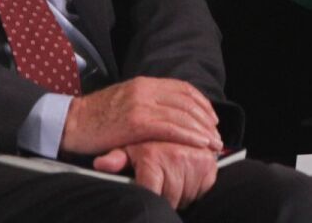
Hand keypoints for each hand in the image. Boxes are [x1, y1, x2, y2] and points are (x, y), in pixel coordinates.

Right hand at [61, 76, 221, 155]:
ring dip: (202, 130)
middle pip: (187, 101)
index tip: (212, 117)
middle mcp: (145, 89)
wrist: (70, 122)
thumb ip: (147, 102)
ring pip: (182, 115)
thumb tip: (170, 112)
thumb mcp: (126, 101)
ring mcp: (141, 104)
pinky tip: (199, 144)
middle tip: (217, 135)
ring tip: (213, 144)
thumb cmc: (97, 117)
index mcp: (144, 83)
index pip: (183, 88)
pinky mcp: (135, 121)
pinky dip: (188, 136)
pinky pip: (170, 128)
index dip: (201, 103)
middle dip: (206, 119)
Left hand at [94, 140, 217, 208]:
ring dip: (184, 191)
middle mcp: (177, 156)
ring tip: (175, 179)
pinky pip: (205, 185)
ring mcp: (196, 157)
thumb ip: (115, 158)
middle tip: (162, 186)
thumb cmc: (143, 134)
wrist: (167, 114)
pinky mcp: (210, 158)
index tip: (149, 194)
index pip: (150, 193)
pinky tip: (189, 174)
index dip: (149, 197)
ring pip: (189, 195)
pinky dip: (198, 183)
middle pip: (171, 197)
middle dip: (166, 196)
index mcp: (152, 156)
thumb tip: (101, 164)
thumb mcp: (125, 144)